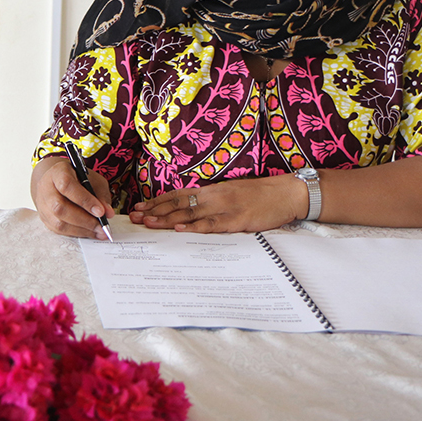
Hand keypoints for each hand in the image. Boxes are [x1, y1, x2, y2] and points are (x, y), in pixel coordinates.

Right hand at [31, 156, 113, 238]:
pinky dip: (76, 233)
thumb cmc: (77, 179)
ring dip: (81, 230)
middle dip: (84, 220)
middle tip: (101, 226)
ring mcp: (42, 204)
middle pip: (60, 207)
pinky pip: (58, 230)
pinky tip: (88, 232)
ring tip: (98, 232)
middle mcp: (46, 188)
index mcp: (58, 172)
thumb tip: (108, 213)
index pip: (67, 186)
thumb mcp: (93, 179)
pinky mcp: (44, 218)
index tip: (100, 211)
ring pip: (58, 222)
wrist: (56, 181)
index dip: (84, 200)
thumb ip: (100, 195)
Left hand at [129, 173, 306, 232]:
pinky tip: (179, 230)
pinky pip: (212, 224)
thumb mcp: (231, 193)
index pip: (178, 195)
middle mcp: (214, 196)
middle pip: (178, 204)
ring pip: (190, 214)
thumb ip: (211, 200)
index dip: (157, 201)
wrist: (287, 193)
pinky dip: (194, 228)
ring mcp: (225, 207)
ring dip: (167, 219)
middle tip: (134, 217)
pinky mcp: (237, 220)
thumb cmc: (260, 195)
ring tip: (148, 223)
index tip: (139, 207)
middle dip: (155, 211)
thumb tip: (190, 209)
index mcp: (211, 190)